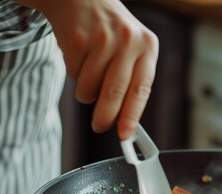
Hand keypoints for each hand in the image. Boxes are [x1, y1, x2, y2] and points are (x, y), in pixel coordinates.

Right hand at [17, 0, 158, 138]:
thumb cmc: (110, 31)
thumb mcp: (132, 47)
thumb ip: (132, 79)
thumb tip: (125, 121)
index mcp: (148, 46)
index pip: (142, 89)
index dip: (132, 116)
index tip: (125, 135)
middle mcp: (129, 40)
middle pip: (115, 93)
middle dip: (105, 117)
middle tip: (99, 127)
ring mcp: (103, 38)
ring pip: (90, 87)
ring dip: (85, 92)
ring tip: (88, 75)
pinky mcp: (79, 38)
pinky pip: (73, 74)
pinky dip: (74, 73)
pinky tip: (79, 56)